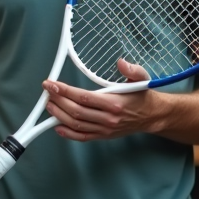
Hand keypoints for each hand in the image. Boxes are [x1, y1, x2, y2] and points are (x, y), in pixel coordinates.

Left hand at [44, 59, 165, 141]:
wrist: (151, 116)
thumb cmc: (142, 95)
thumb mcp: (141, 78)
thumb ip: (132, 69)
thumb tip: (121, 62)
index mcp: (115, 103)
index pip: (84, 97)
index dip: (65, 91)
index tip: (52, 84)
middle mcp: (108, 118)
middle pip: (76, 111)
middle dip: (58, 101)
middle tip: (47, 92)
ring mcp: (105, 129)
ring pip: (76, 125)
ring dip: (59, 115)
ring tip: (49, 105)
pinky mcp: (103, 136)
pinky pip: (82, 137)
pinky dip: (68, 134)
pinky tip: (57, 126)